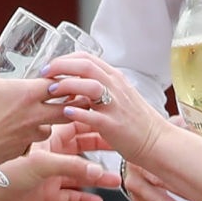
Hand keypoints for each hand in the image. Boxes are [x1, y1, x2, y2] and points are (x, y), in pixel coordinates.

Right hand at [0, 37, 64, 168]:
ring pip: (49, 129)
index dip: (64, 80)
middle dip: (70, 105)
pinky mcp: (18, 151)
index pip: (60, 85)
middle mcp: (33, 116)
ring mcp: (27, 136)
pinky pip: (30, 144)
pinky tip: (16, 132)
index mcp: (27, 94)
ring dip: (48, 122)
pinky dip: (28, 138)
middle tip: (68, 99)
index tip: (64, 78)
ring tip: (38, 116)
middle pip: (66, 111)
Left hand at [0, 133, 116, 200]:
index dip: (92, 122)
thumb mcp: (40, 164)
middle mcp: (50, 156)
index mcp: (46, 139)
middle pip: (82, 149)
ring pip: (80, 175)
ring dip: (98, 178)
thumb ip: (70, 166)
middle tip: (120, 149)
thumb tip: (97, 171)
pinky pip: (72, 198)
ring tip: (116, 181)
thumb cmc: (3, 174)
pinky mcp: (47, 197)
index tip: (109, 118)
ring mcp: (50, 177)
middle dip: (101, 149)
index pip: (74, 125)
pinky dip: (85, 200)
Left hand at [44, 53, 167, 165]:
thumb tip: (78, 82)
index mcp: (114, 79)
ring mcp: (115, 105)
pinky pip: (93, 115)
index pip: (87, 58)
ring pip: (89, 85)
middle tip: (44, 74)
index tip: (51, 66)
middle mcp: (115, 87)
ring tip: (52, 91)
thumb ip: (101, 87)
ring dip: (67, 85)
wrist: (157, 142)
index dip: (65, 59)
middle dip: (60, 67)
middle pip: (85, 66)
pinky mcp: (113, 125)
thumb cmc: (137, 122)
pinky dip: (77, 112)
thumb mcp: (120, 96)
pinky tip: (65, 112)